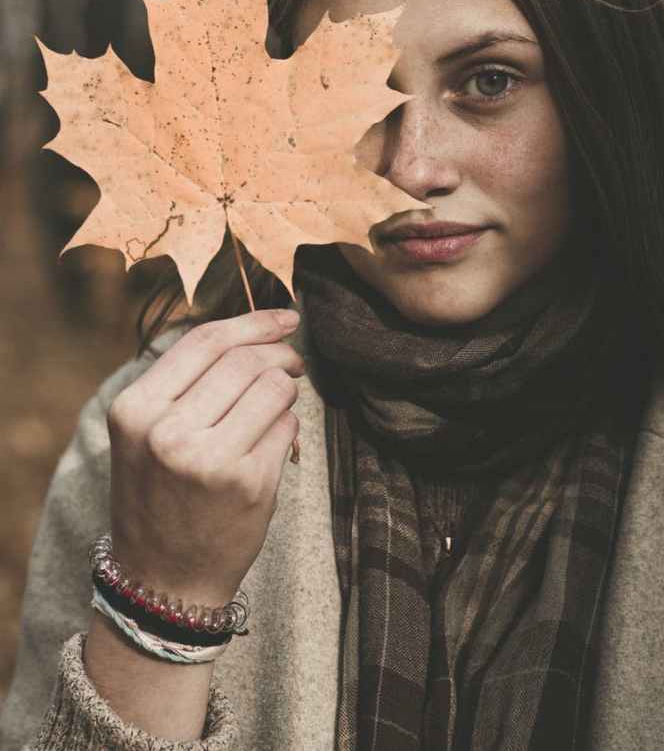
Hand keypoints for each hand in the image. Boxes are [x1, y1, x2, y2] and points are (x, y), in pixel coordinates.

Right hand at [105, 309, 303, 606]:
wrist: (163, 580)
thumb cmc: (160, 495)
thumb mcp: (145, 433)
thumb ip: (185, 382)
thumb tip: (256, 331)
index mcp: (135, 410)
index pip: (205, 340)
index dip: (254, 321)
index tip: (285, 317)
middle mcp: (167, 432)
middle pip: (246, 360)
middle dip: (280, 352)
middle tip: (293, 360)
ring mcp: (209, 459)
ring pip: (273, 387)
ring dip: (287, 388)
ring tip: (280, 401)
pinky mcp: (249, 483)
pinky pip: (287, 427)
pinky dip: (288, 427)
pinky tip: (274, 442)